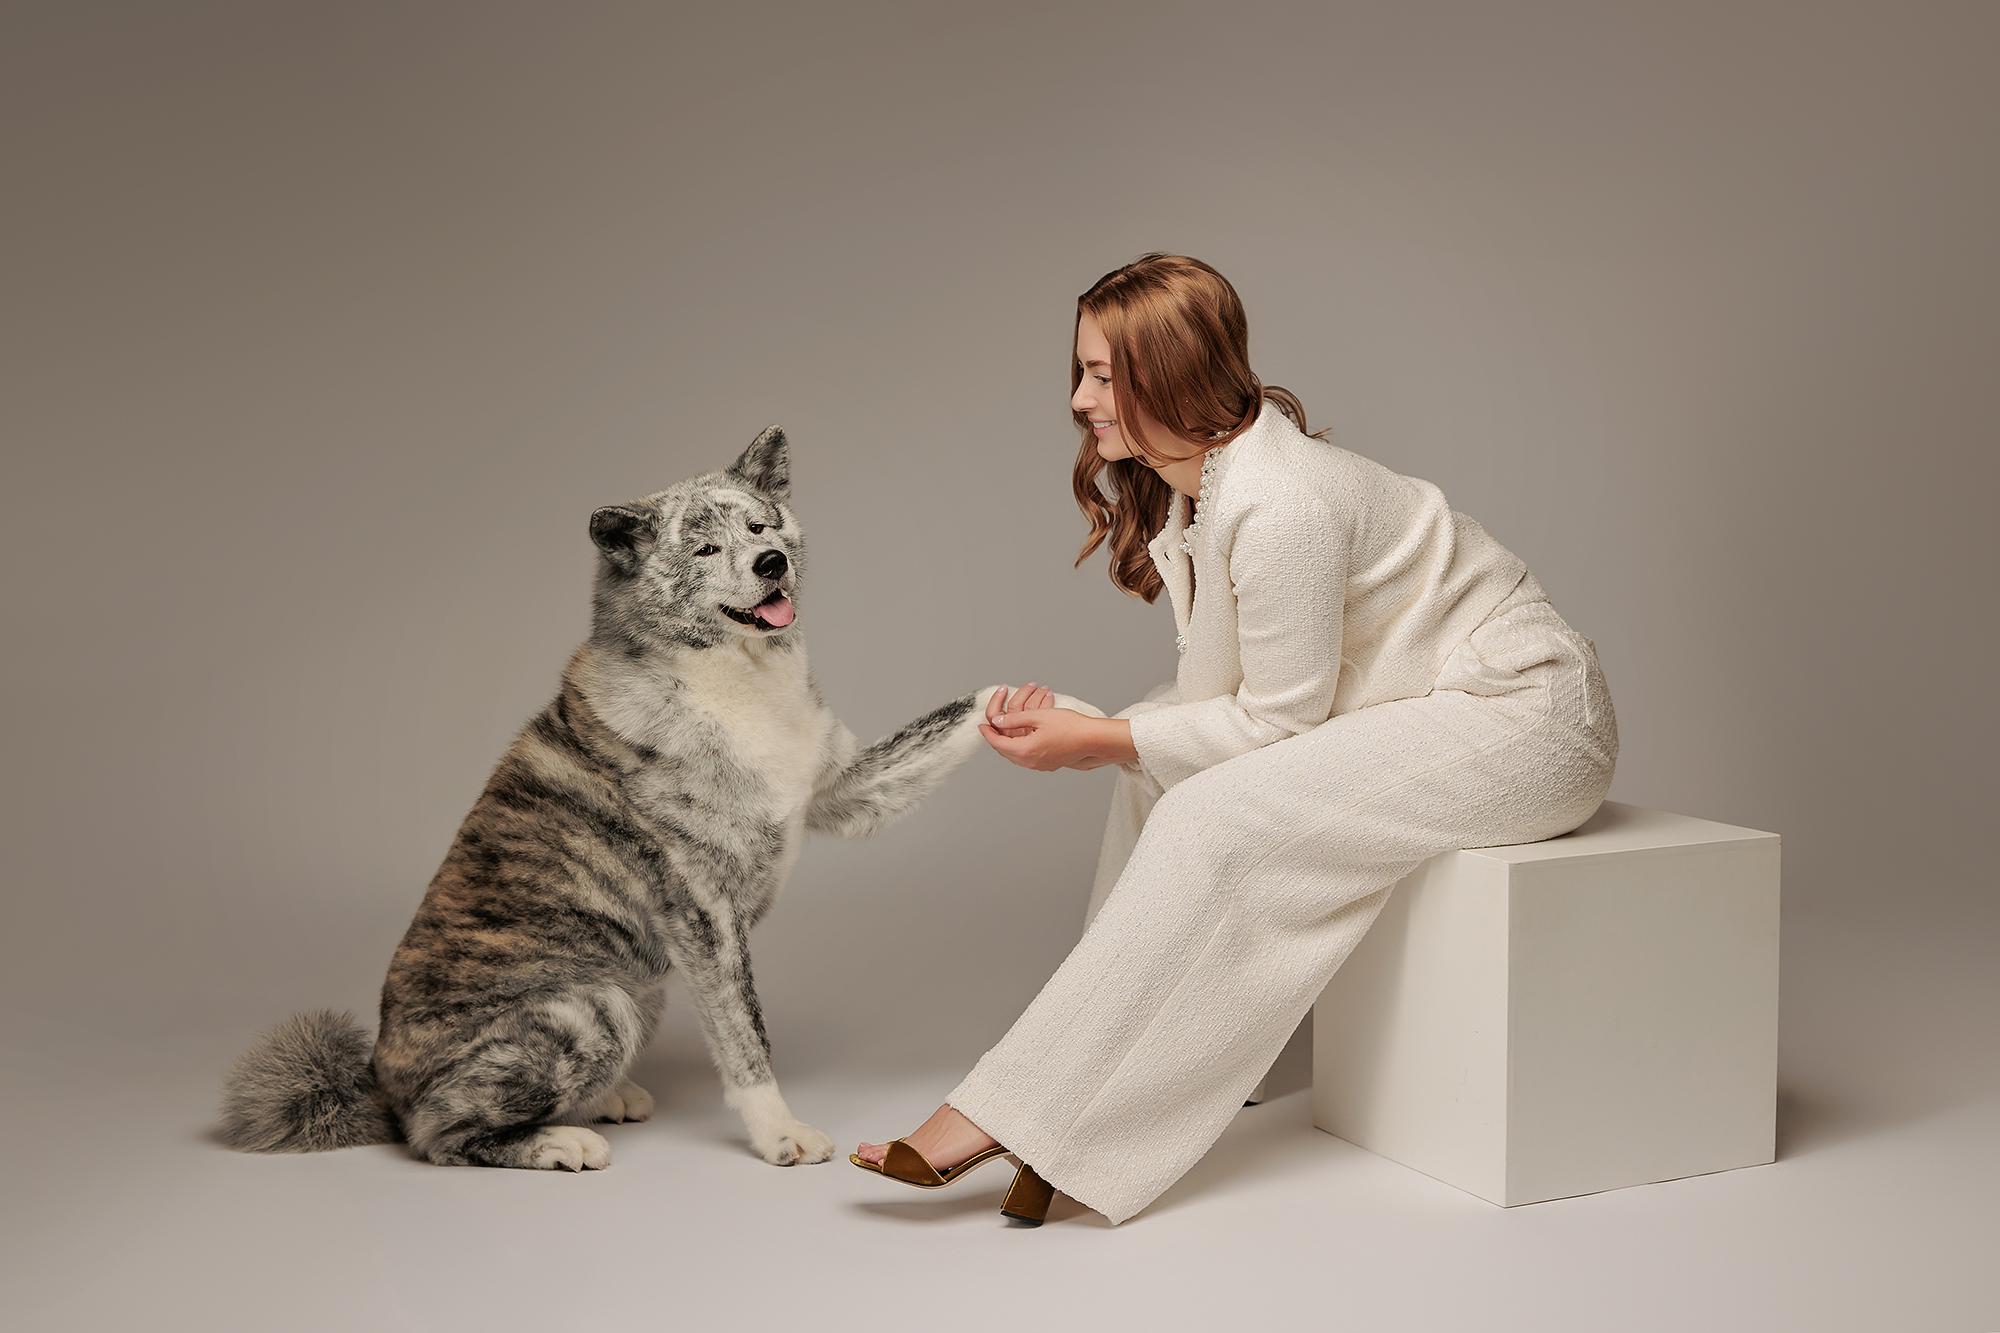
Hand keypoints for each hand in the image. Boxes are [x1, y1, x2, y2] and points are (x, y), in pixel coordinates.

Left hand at [980, 683, 1116, 771]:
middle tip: (991, 727)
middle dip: (996, 738)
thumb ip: (1014, 719)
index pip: (998, 743)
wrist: (1092, 739)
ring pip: (1015, 756)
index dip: (988, 733)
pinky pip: (1027, 758)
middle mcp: (1030, 762)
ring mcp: (1040, 766)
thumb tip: (996, 721)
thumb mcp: (1038, 717)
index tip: (982, 725)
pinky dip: (1020, 747)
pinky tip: (1022, 738)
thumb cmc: (1069, 726)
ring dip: (1008, 743)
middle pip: (1005, 751)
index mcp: (1025, 750)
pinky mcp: (1048, 765)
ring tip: (1004, 731)